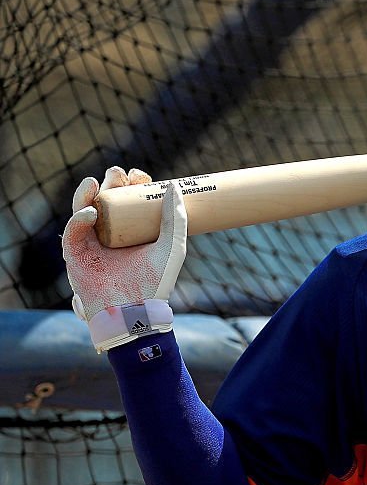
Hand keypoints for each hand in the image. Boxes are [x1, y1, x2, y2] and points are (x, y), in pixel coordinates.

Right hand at [62, 167, 186, 351]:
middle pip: (105, 202)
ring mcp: (91, 245)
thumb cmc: (156, 282)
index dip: (132, 187)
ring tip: (97, 182)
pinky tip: (90, 211)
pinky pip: (72, 232)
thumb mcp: (172, 247)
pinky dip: (78, 219)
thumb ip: (175, 220)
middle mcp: (110, 236)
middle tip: (119, 173)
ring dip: (87, 194)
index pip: (128, 203)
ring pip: (83, 211)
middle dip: (110, 184)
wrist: (136, 311)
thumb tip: (175, 187)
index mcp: (132, 233)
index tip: (141, 176)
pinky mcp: (75, 256)